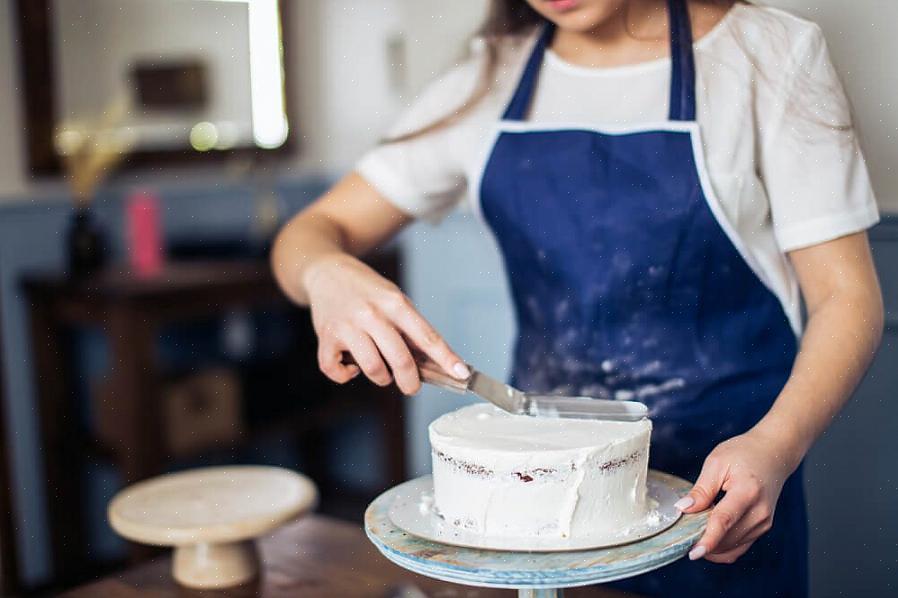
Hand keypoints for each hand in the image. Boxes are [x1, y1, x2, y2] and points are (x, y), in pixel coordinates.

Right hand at [303, 254, 468, 394]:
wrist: (327, 272)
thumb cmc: (367, 290)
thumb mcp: (394, 299)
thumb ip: (409, 327)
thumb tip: (431, 362)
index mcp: (395, 303)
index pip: (427, 336)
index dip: (446, 358)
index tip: (461, 374)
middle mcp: (372, 314)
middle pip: (401, 359)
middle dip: (411, 382)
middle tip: (411, 386)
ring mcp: (347, 326)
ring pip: (373, 369)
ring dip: (382, 379)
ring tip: (383, 372)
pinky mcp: (326, 337)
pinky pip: (336, 370)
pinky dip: (345, 376)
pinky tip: (352, 367)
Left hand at [675, 430, 799, 563]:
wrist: (774, 453)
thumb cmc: (744, 453)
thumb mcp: (717, 463)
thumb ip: (701, 489)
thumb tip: (683, 509)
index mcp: (747, 491)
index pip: (724, 521)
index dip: (707, 540)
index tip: (693, 553)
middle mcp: (760, 511)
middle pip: (727, 538)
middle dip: (704, 541)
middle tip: (684, 532)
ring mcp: (764, 522)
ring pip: (733, 546)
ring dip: (713, 545)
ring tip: (697, 529)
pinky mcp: (763, 527)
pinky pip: (740, 546)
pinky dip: (723, 547)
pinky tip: (709, 537)